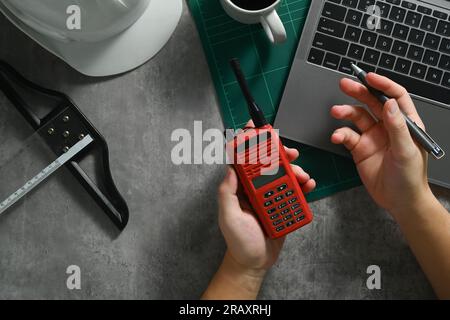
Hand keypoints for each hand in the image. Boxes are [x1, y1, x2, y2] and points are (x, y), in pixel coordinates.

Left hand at [218, 124, 315, 273]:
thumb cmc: (238, 241)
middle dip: (280, 154)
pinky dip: (304, 186)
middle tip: (290, 152)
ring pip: (285, 175)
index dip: (250, 143)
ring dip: (295, 171)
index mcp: (241, 188)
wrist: (254, 263)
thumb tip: (230, 168)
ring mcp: (272, 196)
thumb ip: (228, 193)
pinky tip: (308, 184)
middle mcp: (257, 189)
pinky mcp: (285, 206)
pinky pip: (296, 192)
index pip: (245, 160)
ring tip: (301, 176)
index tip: (256, 128)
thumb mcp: (228, 216)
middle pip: (270, 164)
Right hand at [330, 73, 430, 217]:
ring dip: (345, 112)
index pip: (395, 97)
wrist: (399, 202)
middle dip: (359, 92)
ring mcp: (373, 137)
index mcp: (405, 124)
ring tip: (336, 111)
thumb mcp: (406, 151)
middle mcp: (388, 127)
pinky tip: (337, 136)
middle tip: (345, 84)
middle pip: (373, 102)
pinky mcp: (360, 149)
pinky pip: (347, 135)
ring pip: (357, 117)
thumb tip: (390, 103)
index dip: (383, 85)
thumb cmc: (410, 179)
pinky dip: (340, 133)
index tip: (369, 77)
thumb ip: (397, 127)